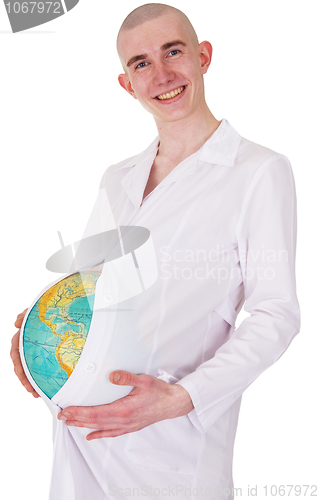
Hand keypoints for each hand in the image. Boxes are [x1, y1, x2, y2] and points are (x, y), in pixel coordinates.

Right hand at [10, 309, 39, 397]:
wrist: (60, 310)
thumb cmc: (44, 310)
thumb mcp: (34, 311)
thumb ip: (25, 315)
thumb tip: (15, 323)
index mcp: (22, 336)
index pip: (16, 353)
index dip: (17, 365)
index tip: (21, 374)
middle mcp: (27, 344)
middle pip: (22, 365)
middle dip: (25, 379)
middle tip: (32, 390)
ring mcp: (35, 349)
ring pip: (30, 368)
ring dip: (31, 381)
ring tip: (37, 392)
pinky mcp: (46, 352)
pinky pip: (40, 366)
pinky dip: (40, 377)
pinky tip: (45, 386)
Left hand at [58, 370, 193, 440]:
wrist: (173, 404)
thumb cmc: (159, 392)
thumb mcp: (144, 380)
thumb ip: (127, 378)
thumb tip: (111, 376)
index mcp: (124, 409)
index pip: (95, 413)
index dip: (79, 412)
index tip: (66, 410)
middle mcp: (124, 421)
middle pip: (95, 422)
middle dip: (77, 419)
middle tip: (62, 416)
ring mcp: (127, 426)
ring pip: (101, 428)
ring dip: (84, 425)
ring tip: (70, 423)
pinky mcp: (130, 427)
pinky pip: (112, 433)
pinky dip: (99, 434)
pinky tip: (91, 435)